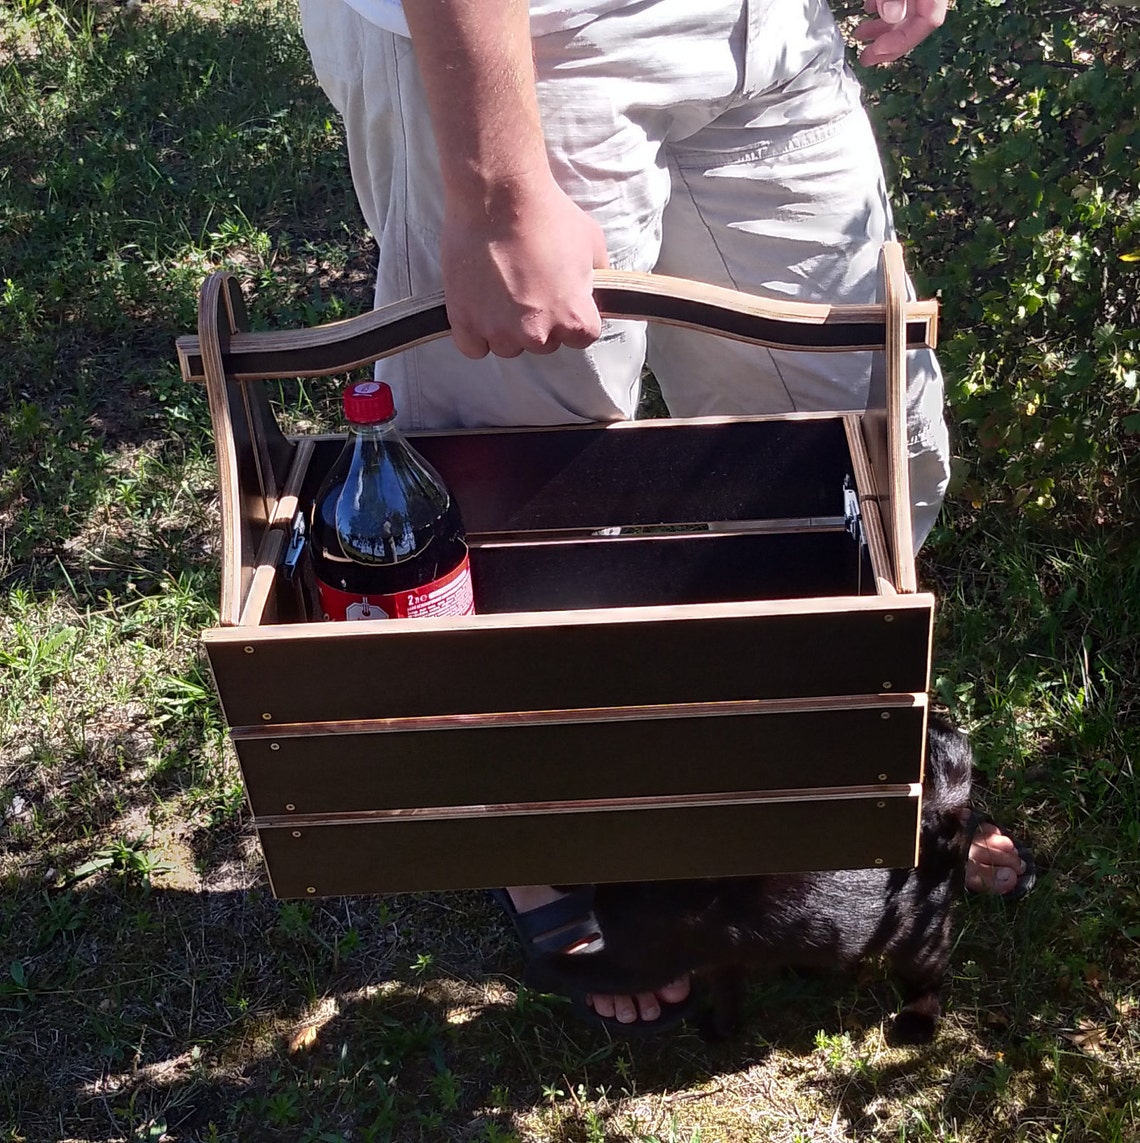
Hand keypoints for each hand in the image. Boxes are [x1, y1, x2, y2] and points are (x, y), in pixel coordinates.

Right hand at [440, 175, 609, 359]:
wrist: (498, 196)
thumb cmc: (547, 215)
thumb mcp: (592, 243)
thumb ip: (597, 279)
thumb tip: (595, 293)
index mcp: (574, 320)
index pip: (582, 337)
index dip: (573, 314)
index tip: (562, 296)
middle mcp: (537, 335)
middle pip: (543, 343)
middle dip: (539, 321)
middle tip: (527, 285)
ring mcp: (499, 332)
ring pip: (507, 346)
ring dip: (505, 327)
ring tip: (500, 290)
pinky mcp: (465, 323)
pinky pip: (473, 347)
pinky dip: (475, 332)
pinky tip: (478, 307)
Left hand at [853, 0, 947, 65]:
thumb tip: (892, 14)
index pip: (929, 21)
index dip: (902, 40)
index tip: (876, 49)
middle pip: (917, 23)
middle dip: (888, 43)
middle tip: (865, 57)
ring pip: (907, 13)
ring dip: (881, 28)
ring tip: (860, 35)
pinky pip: (902, 0)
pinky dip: (884, 9)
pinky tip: (869, 11)